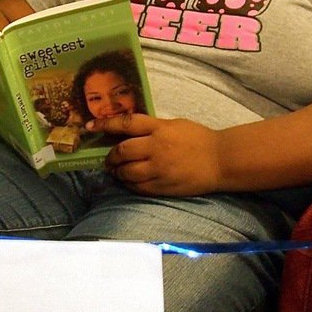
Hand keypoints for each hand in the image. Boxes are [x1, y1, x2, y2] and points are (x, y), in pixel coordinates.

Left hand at [88, 113, 223, 196]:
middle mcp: (157, 147)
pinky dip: (129, 184)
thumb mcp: (175, 125)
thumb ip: (152, 128)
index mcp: (160, 128)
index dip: (105, 124)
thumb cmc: (199, 139)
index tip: (91, 127)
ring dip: (118, 172)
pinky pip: (138, 187)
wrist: (221, 160)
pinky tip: (130, 181)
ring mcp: (159, 169)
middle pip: (122, 151)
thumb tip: (127, 131)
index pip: (126, 124)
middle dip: (110, 156)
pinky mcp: (163, 186)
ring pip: (127, 172)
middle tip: (109, 158)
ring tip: (117, 171)